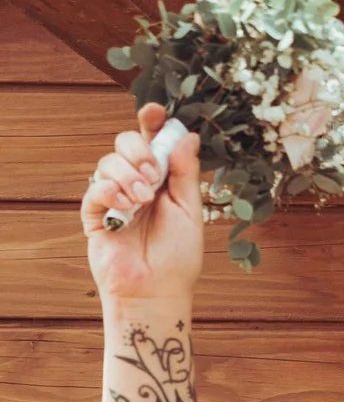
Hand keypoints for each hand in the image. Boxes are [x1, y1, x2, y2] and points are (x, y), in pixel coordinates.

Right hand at [83, 106, 205, 305]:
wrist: (157, 290)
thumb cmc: (178, 256)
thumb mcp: (190, 211)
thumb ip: (186, 173)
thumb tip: (188, 135)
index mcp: (162, 179)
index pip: (152, 140)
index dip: (151, 122)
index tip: (154, 111)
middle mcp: (136, 182)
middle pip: (125, 141)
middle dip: (140, 151)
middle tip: (155, 175)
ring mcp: (113, 195)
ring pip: (109, 161)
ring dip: (129, 176)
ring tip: (143, 201)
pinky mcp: (95, 212)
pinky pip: (94, 187)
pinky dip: (110, 191)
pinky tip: (125, 207)